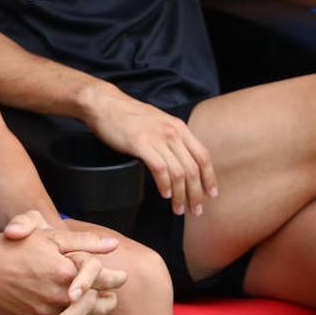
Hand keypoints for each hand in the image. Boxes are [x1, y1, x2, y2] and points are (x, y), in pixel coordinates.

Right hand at [0, 222, 119, 314]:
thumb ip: (83, 242)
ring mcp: (47, 308)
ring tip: (100, 305)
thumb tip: (112, 245)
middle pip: (96, 303)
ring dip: (94, 312)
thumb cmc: (14, 244)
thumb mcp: (49, 236)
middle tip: (115, 295)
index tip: (122, 275)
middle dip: (108, 299)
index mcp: (66, 271)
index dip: (115, 277)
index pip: (102, 278)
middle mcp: (59, 294)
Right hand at [84, 89, 217, 216]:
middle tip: (195, 210)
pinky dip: (164, 185)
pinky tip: (164, 194)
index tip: (211, 194)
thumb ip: (171, 138)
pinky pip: (159, 169)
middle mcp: (172, 132)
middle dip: (196, 194)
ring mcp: (156, 138)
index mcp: (179, 127)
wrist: (104, 104)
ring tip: (178, 209)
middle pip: (193, 169)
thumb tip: (180, 159)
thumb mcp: (158, 122)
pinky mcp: (140, 143)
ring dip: (181, 195)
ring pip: (178, 172)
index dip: (209, 178)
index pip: (203, 156)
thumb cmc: (127, 115)